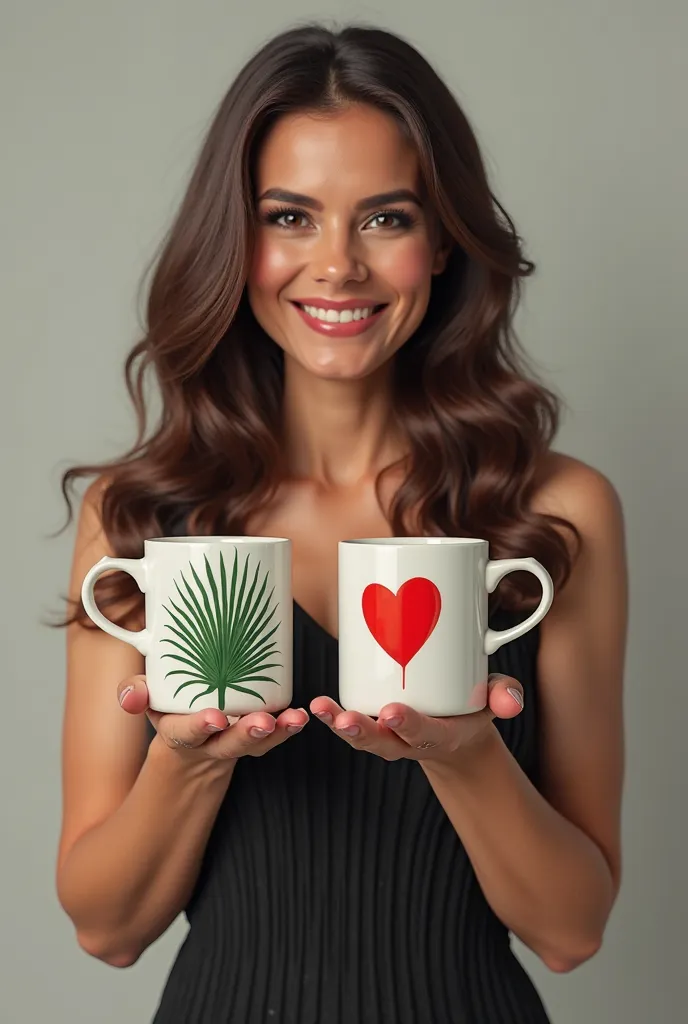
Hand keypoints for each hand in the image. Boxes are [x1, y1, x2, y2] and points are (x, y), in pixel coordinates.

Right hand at [117, 676, 308, 760]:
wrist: (191, 735)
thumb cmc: (170, 707)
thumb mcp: (147, 700)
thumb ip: (136, 694)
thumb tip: (132, 695)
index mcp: (180, 732)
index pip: (186, 732)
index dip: (199, 726)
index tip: (215, 718)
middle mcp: (211, 741)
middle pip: (230, 743)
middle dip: (247, 734)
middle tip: (264, 722)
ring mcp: (236, 741)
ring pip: (258, 744)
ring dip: (279, 732)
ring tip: (296, 719)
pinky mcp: (256, 734)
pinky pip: (274, 735)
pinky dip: (288, 726)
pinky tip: (302, 714)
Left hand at [310, 673, 523, 764]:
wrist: (455, 730)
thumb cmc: (472, 705)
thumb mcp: (494, 699)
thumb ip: (503, 695)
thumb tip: (511, 701)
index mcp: (440, 736)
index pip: (424, 735)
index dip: (409, 725)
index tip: (393, 712)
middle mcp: (407, 742)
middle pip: (382, 742)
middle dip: (363, 732)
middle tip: (346, 719)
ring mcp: (386, 736)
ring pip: (359, 736)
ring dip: (337, 724)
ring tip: (319, 709)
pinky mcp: (370, 723)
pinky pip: (346, 724)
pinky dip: (330, 716)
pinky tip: (314, 704)